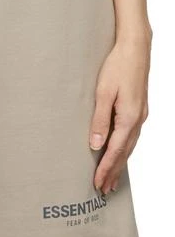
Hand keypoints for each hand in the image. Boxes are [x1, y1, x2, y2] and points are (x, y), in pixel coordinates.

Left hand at [90, 33, 150, 194]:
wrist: (136, 46)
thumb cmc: (118, 65)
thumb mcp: (104, 92)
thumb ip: (100, 120)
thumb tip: (96, 145)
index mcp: (129, 118)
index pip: (115, 151)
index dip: (106, 169)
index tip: (97, 184)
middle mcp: (138, 120)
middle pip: (124, 154)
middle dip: (114, 173)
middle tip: (104, 190)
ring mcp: (140, 115)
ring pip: (129, 147)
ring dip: (120, 164)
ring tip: (112, 180)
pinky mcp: (139, 110)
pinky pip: (131, 138)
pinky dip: (125, 151)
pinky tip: (121, 155)